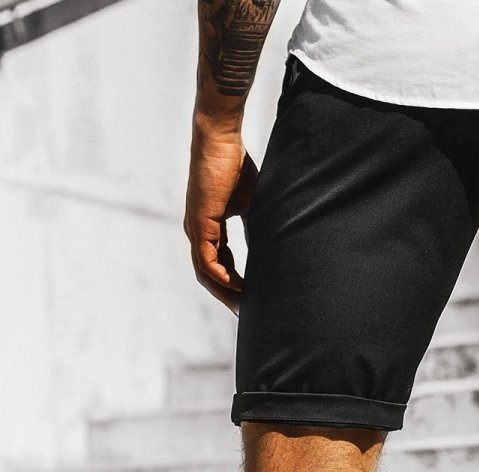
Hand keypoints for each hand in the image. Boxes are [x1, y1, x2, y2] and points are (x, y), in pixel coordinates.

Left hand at [184, 125, 257, 314]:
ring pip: (206, 272)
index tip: (250, 299)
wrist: (221, 140)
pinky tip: (239, 287)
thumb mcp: (249, 204)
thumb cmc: (235, 165)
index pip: (218, 265)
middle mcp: (197, 232)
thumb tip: (272, 240)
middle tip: (246, 314)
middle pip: (208, 275)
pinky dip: (222, 277)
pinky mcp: (199, 223)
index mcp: (208, 228)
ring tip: (243, 307)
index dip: (233, 284)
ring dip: (224, 293)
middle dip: (227, 297)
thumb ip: (254, 224)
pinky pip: (208, 260)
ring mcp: (195, 228)